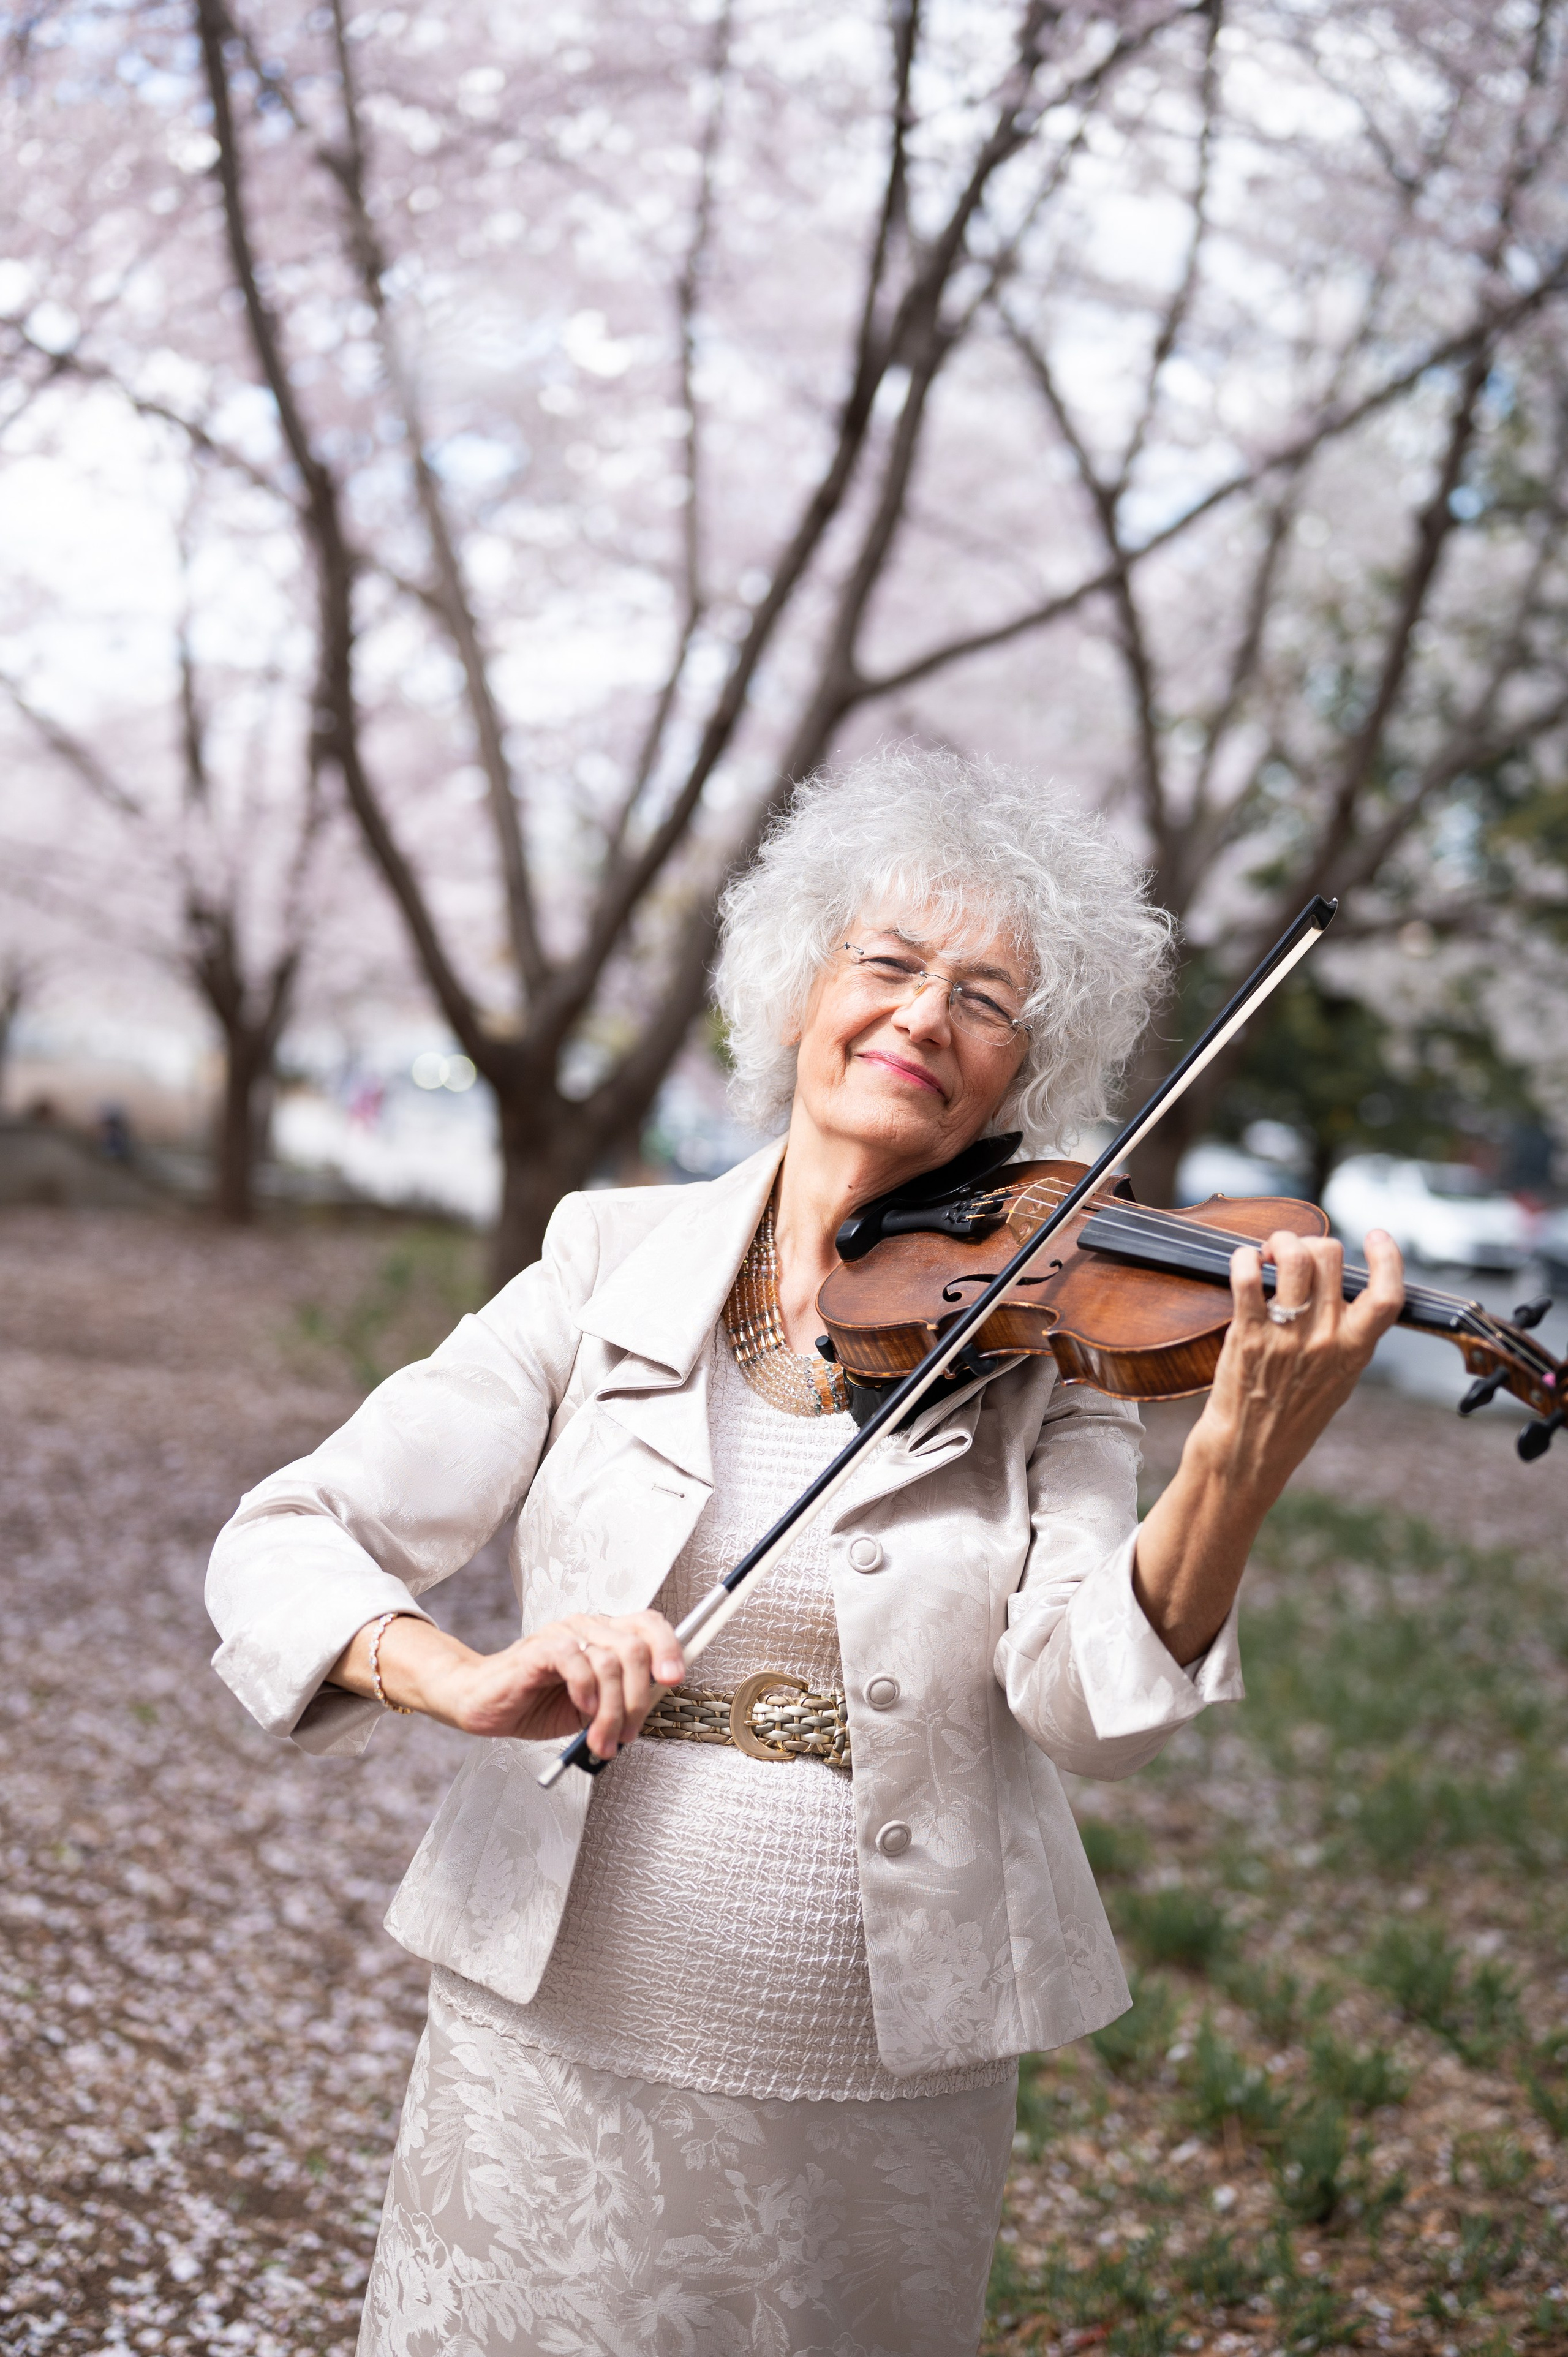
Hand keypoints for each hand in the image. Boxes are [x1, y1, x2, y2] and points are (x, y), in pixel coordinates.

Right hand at [341, 1610, 685, 1759]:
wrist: (484, 1704)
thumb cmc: (537, 1703)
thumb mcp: (591, 1706)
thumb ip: (621, 1699)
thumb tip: (656, 1703)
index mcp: (604, 1636)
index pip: (648, 1624)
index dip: (669, 1647)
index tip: (676, 1679)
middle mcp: (587, 1628)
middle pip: (636, 1647)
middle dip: (639, 1699)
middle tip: (628, 1734)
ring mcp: (563, 1635)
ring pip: (610, 1660)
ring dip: (612, 1711)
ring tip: (601, 1741)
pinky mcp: (539, 1649)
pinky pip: (575, 1660)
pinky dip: (585, 1692)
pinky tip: (580, 1712)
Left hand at [1192, 1223, 1404, 1495]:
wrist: (1250, 1450)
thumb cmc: (1293, 1414)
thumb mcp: (1339, 1379)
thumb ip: (1349, 1336)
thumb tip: (1348, 1289)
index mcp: (1355, 1350)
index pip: (1388, 1295)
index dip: (1387, 1258)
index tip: (1376, 1236)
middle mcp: (1325, 1340)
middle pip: (1331, 1257)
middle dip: (1313, 1242)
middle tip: (1296, 1252)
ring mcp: (1287, 1335)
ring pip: (1294, 1256)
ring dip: (1280, 1241)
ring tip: (1270, 1252)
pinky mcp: (1248, 1334)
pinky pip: (1247, 1276)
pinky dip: (1243, 1258)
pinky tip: (1244, 1262)